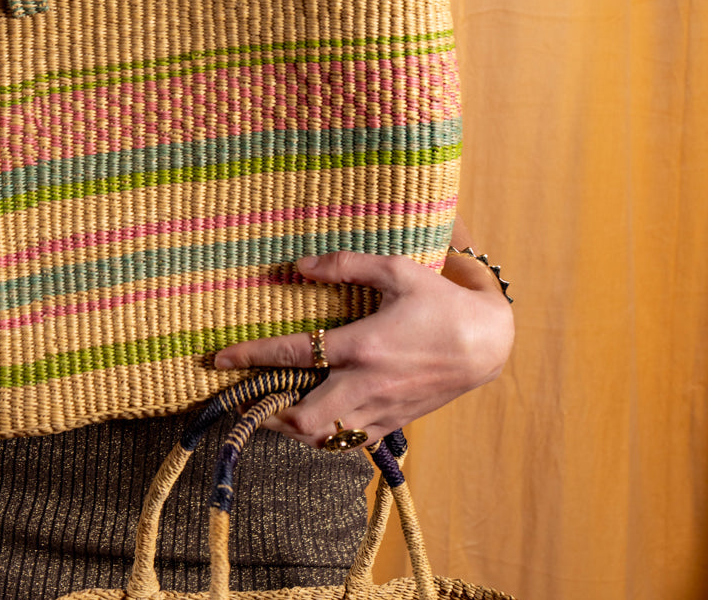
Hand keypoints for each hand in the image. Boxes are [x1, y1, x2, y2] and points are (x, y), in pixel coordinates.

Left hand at [213, 250, 513, 447]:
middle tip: (245, 399)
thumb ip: (345, 265)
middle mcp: (367, 384)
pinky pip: (350, 442)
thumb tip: (298, 265)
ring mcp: (381, 409)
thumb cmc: (441, 301)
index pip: (294, 354)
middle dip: (267, 414)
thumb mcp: (397, 269)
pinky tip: (315, 418)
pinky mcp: (395, 424)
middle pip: (303, 420)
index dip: (250, 357)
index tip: (219, 358)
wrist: (487, 343)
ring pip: (324, 440)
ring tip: (271, 410)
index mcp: (363, 344)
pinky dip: (326, 436)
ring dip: (292, 429)